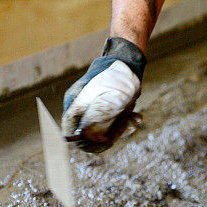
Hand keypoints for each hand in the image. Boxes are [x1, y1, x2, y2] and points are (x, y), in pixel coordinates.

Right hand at [62, 37, 146, 152]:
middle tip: (126, 127)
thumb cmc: (116, 80)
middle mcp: (81, 110)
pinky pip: (112, 127)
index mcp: (74, 105)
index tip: (104, 142)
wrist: (128, 64)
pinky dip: (124, 125)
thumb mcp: (107, 102)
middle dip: (109, 136)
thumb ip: (95, 121)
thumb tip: (86, 139)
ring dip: (120, 130)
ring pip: (103, 133)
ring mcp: (93, 111)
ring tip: (134, 120)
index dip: (85, 142)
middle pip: (88, 136)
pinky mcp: (105, 112)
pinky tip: (135, 118)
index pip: (71, 132)